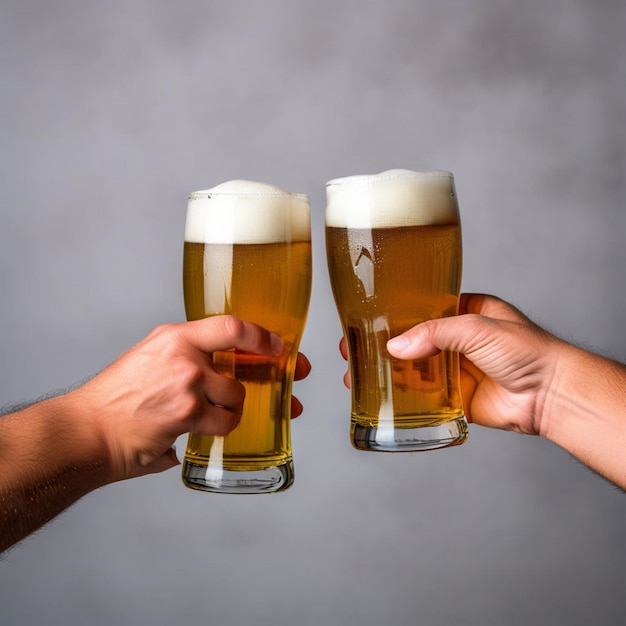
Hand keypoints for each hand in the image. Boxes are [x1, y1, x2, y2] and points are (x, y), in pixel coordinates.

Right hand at [72, 316, 310, 481]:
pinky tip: (204, 430)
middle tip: (280, 388)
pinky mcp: (187, 414)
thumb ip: (185, 353)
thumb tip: (221, 363)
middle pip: (241, 368)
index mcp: (175, 336)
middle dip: (267, 381)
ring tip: (211, 415)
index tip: (277, 345)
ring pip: (235, 398)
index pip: (230, 326)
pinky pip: (225, 423)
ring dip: (231, 410)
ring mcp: (187, 385)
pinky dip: (221, 429)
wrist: (88, 429)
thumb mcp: (149, 356)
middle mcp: (184, 355)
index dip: (261, 336)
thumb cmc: (115, 397)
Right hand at [339, 294, 560, 436]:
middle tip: (350, 350)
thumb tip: (396, 346)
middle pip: (410, 340)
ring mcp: (455, 370)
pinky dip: (403, 397)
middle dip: (380, 345)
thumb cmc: (528, 351)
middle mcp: (457, 340)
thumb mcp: (478, 327)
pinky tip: (380, 395)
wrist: (551, 395)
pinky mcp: (456, 398)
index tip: (364, 319)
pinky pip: (424, 397)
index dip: (391, 314)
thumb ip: (436, 332)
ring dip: (386, 372)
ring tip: (355, 374)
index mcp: (465, 312)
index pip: (419, 309)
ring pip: (413, 369)